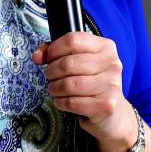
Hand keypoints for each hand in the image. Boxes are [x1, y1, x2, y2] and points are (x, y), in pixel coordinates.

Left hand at [32, 31, 134, 146]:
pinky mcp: (106, 105)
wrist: (113, 112)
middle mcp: (112, 64)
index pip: (73, 40)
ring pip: (68, 84)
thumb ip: (55, 52)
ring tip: (55, 89)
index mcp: (106, 47)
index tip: (49, 58)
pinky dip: (61, 102)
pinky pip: (72, 102)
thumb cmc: (92, 82)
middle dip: (51, 72)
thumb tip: (37, 56)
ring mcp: (111, 85)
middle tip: (50, 77)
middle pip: (68, 63)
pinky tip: (63, 101)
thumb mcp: (78, 61)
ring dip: (55, 88)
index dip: (54, 49)